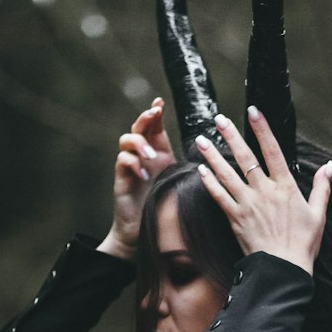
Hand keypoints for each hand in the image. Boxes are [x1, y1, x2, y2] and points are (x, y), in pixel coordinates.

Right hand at [98, 98, 175, 260]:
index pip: (155, 126)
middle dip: (146, 117)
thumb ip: (188, 166)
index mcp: (158, 152)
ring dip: (139, 143)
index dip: (156, 112)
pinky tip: (143, 174)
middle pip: (138, 126)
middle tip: (154, 114)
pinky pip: (122, 161)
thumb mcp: (180, 181)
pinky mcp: (121, 178)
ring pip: (126, 140)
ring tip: (150, 155)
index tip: (160, 102)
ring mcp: (130, 165)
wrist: (144, 229)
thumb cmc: (163, 205)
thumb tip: (210, 152)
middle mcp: (142, 155)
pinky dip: (133, 164)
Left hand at [194, 107, 331, 275]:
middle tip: (219, 119)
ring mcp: (248, 204)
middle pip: (245, 158)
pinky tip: (201, 171)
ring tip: (200, 141)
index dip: (262, 129)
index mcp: (286, 187)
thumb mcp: (319, 214)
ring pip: (227, 175)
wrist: (283, 269)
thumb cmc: (304, 244)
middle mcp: (265, 191)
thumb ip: (322, 188)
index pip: (273, 150)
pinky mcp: (235, 219)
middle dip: (231, 136)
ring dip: (213, 156)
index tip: (253, 111)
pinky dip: (210, 183)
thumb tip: (328, 167)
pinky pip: (219, 197)